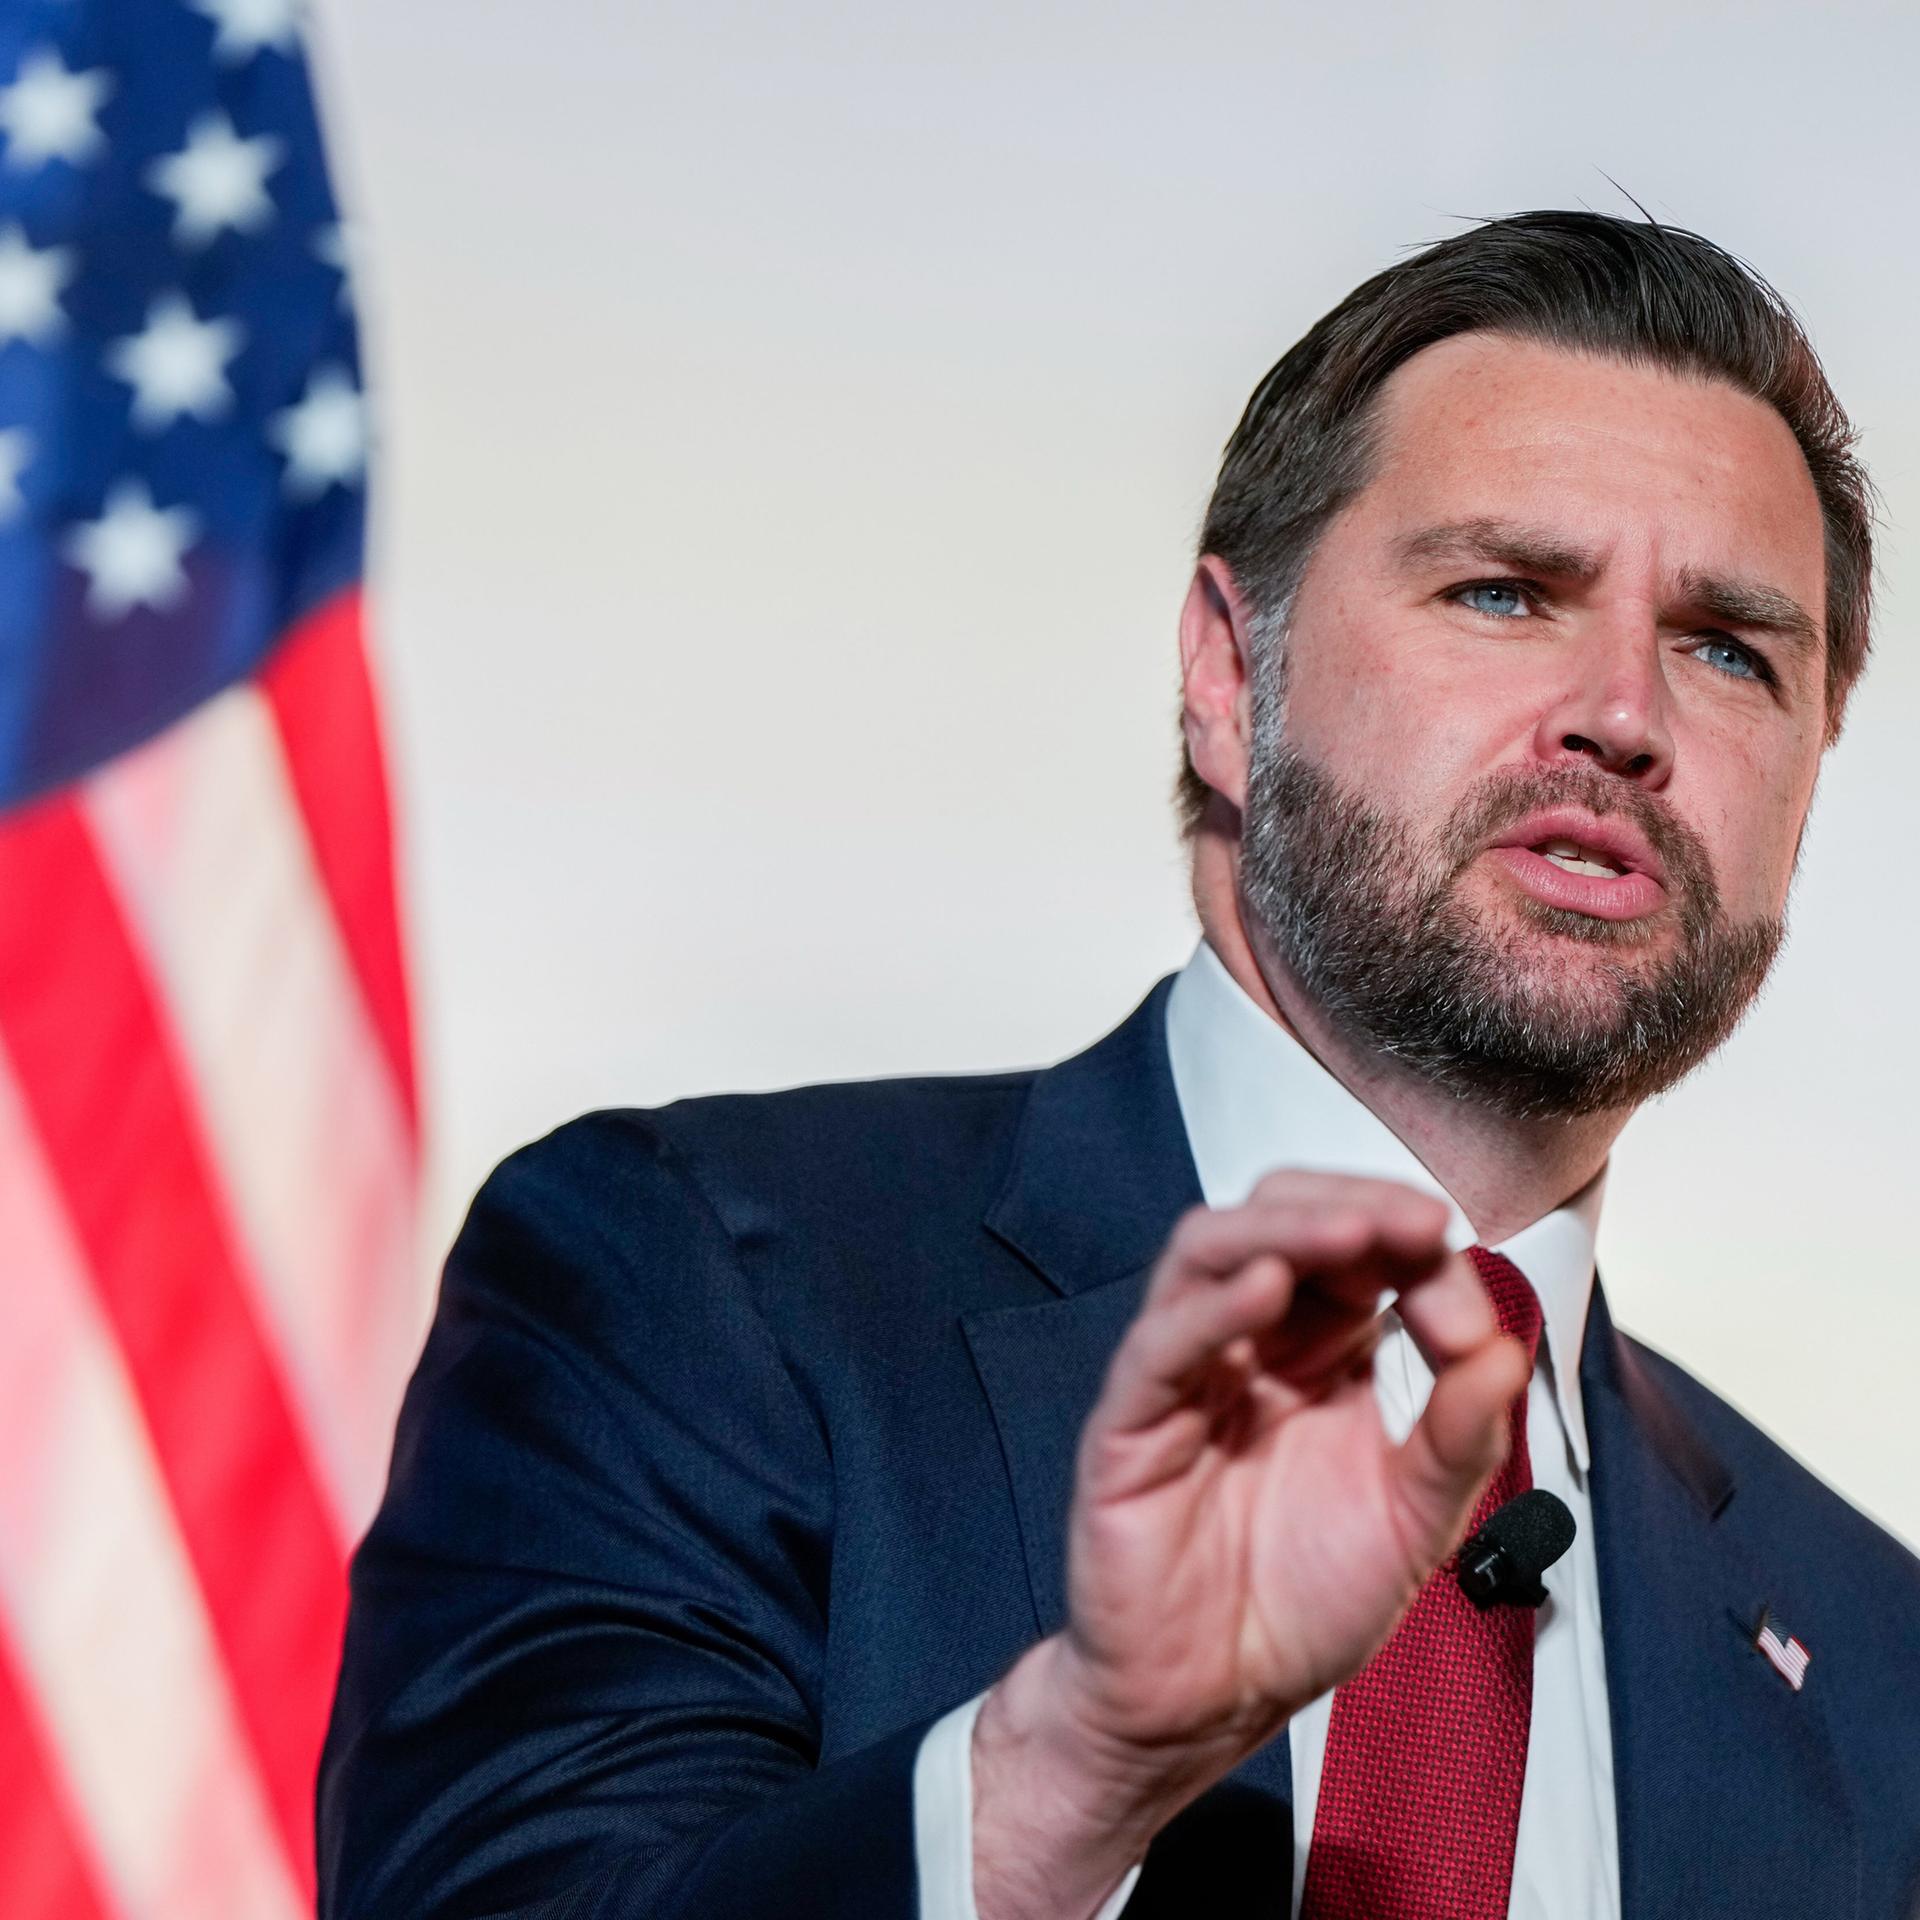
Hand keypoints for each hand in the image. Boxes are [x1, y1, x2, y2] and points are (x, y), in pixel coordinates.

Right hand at [972, 1173, 1528, 1919]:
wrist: (1213, 1703)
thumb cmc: (1296, 1606)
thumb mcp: (1415, 1521)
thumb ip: (1460, 1436)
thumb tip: (1507, 1348)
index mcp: (1317, 1355)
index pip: (1360, 1256)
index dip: (1416, 1254)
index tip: (1468, 1291)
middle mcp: (1248, 1346)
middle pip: (1279, 1220)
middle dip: (1354, 1209)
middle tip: (1421, 1223)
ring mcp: (1185, 1375)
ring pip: (1209, 1252)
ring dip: (1284, 1229)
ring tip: (1354, 1233)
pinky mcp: (1130, 1423)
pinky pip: (1162, 1343)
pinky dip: (1213, 1307)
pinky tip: (1268, 1289)